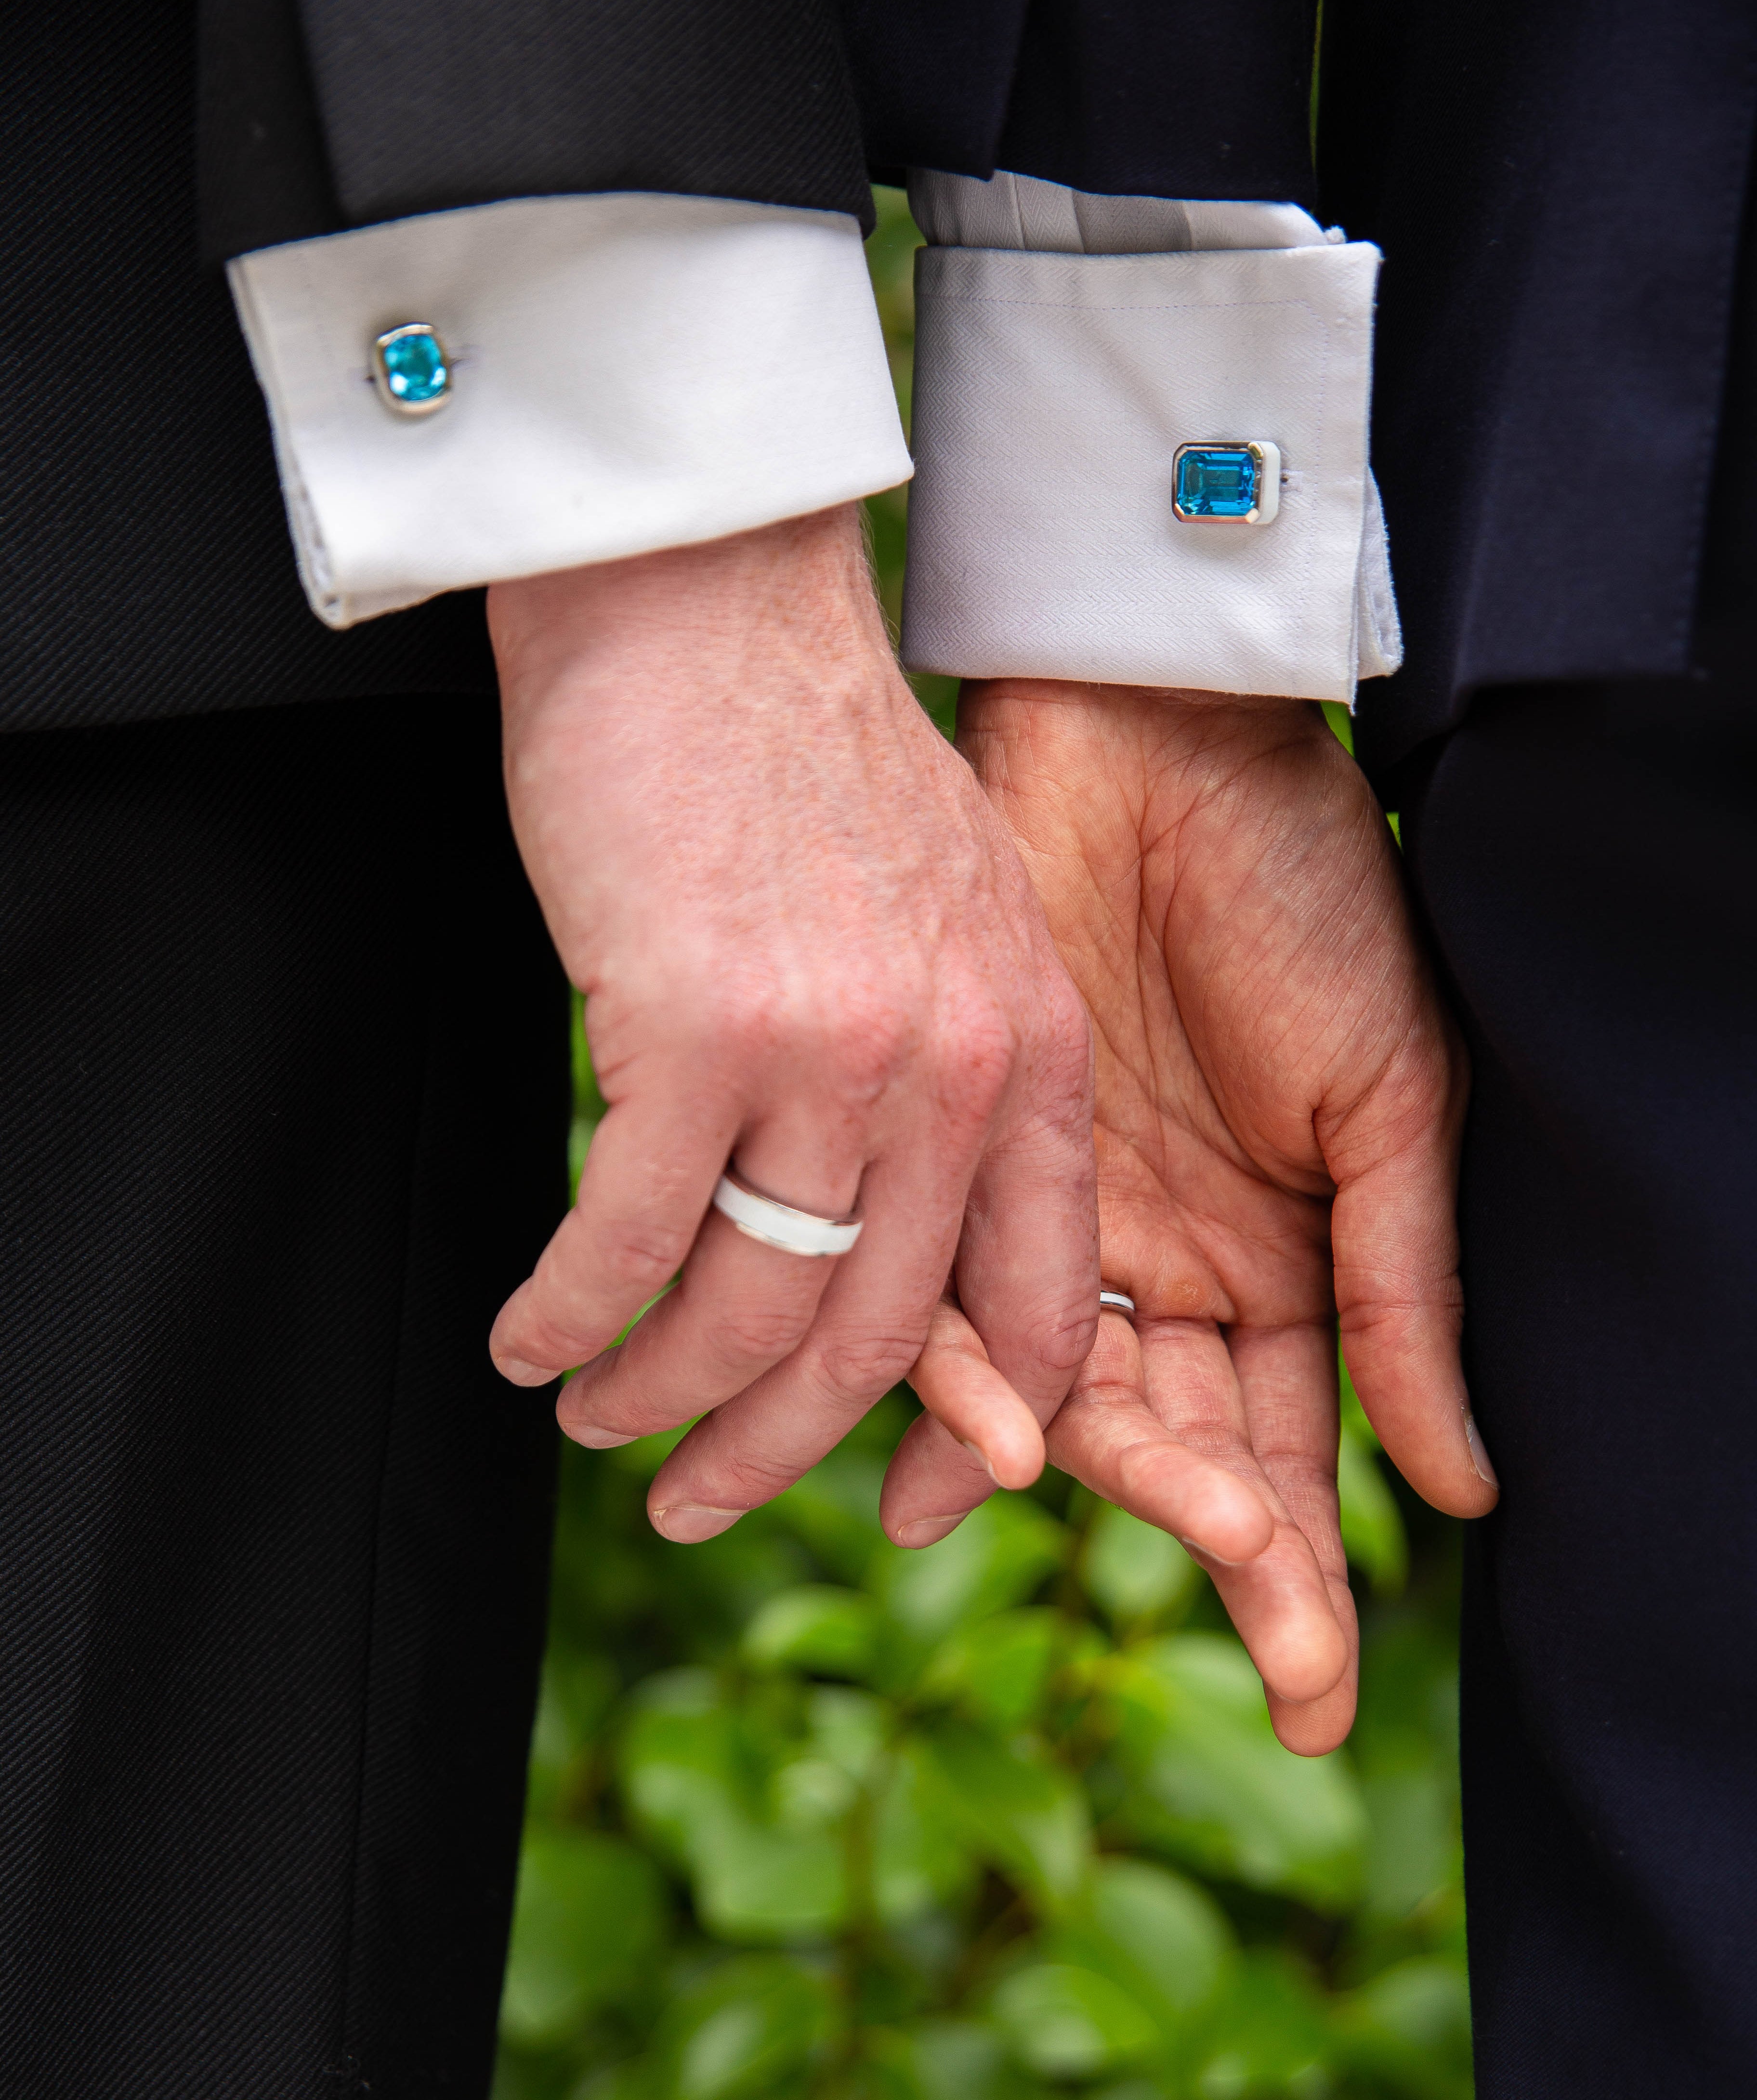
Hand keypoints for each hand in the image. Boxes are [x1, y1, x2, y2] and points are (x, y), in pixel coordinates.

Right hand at [485, 508, 1096, 1535]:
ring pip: (749, 1315)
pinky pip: (630, 1243)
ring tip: (597, 1418)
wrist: (707, 602)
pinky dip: (571, 1316)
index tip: (901, 1491)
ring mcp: (831, 1056)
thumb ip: (959, 1071)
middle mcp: (957, 1069)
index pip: (1042, 1303)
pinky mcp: (694, 1031)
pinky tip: (532, 1341)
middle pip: (879, 1343)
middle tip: (701, 1497)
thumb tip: (898, 1217)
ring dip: (658, 1397)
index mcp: (1035, 1049)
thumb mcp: (953, 918)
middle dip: (778, 1452)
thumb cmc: (808, 758)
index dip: (971, 1428)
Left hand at [889, 681, 1497, 1752]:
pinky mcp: (975, 1173)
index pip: (1296, 1451)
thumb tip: (1455, 1488)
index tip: (1317, 1696)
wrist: (1159, 752)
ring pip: (1068, 1406)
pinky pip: (960, 1312)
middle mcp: (1179, 1268)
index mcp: (1293, 1260)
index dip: (1306, 1577)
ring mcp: (1077, 1227)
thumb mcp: (1390, 1097)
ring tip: (1085, 1544)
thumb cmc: (1303, 901)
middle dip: (1215, 1549)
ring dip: (1082, 1485)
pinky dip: (952, 1393)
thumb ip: (1403, 1288)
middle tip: (1260, 1633)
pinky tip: (929, 1480)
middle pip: (1184, 1454)